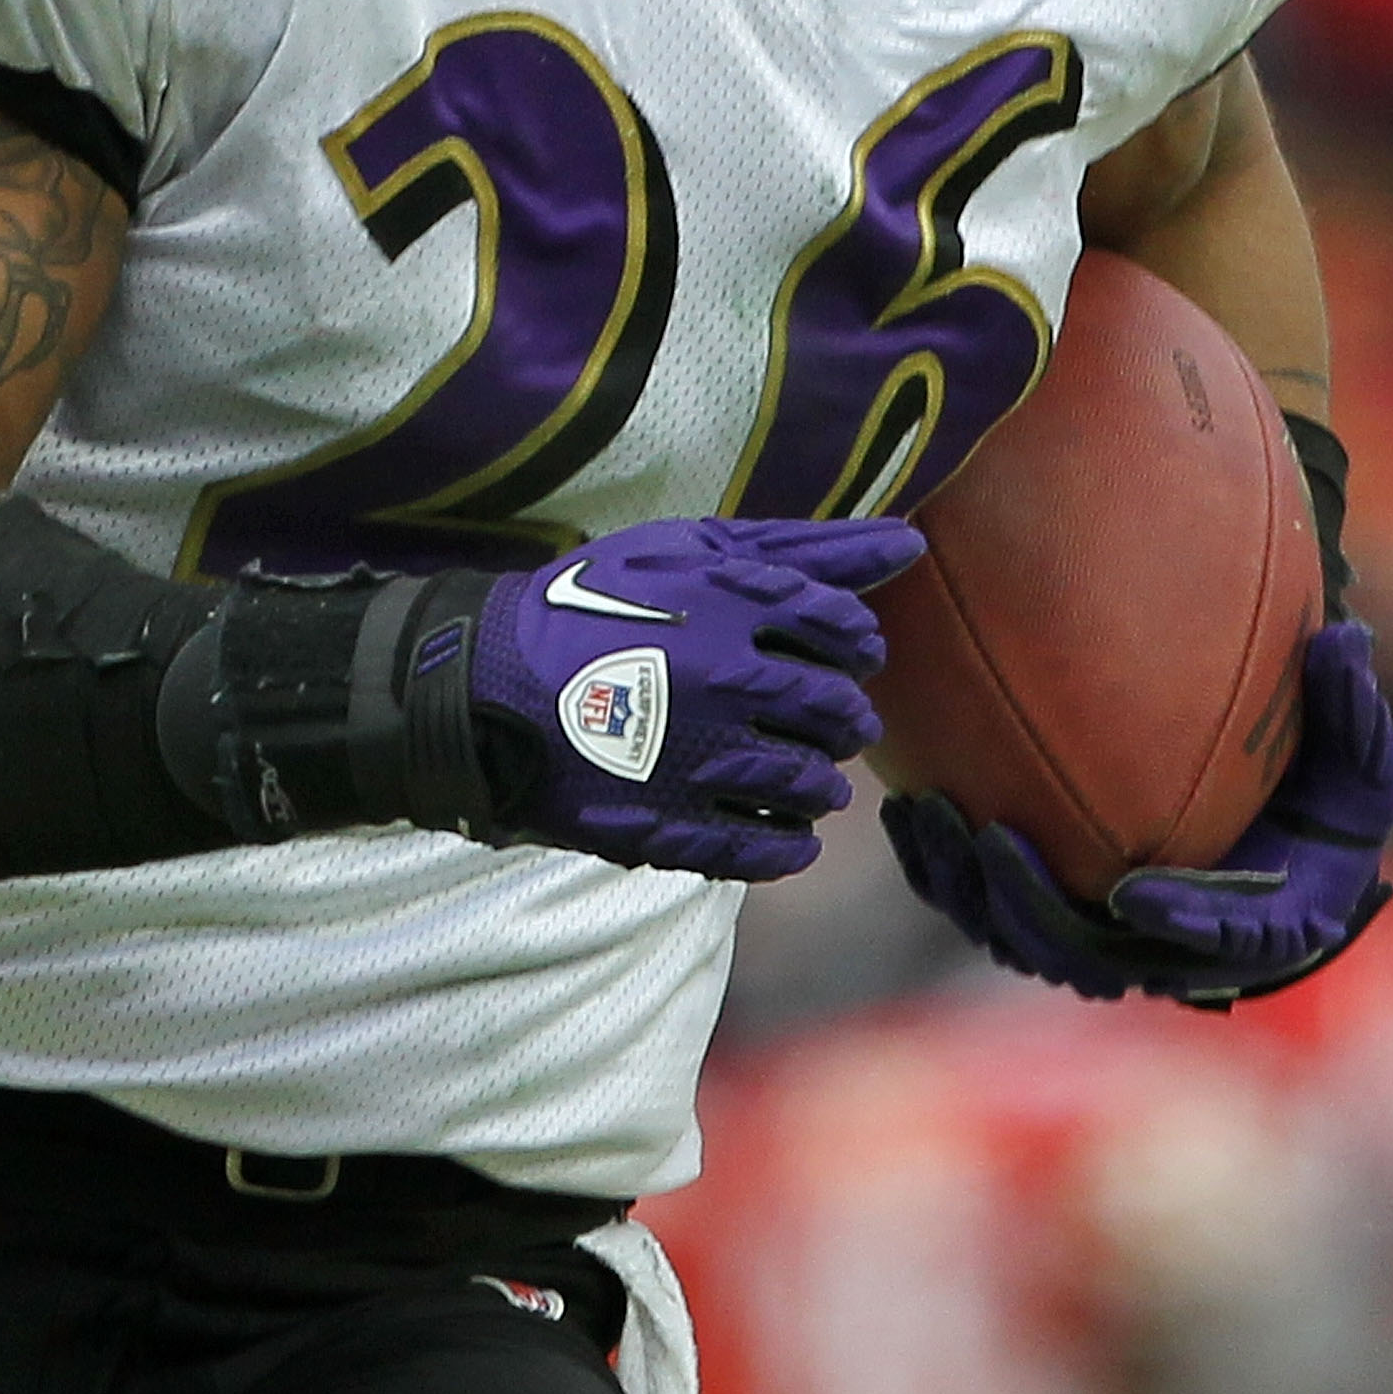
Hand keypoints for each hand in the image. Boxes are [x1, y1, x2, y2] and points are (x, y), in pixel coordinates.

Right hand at [468, 516, 920, 878]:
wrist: (485, 688)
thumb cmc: (594, 605)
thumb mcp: (689, 552)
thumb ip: (803, 549)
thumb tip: (907, 544)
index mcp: (731, 604)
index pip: (845, 631)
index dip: (856, 646)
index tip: (841, 654)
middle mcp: (724, 680)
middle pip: (836, 712)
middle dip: (842, 718)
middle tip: (827, 719)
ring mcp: (699, 758)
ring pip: (810, 785)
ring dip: (820, 784)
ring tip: (805, 777)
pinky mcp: (672, 824)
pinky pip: (765, 849)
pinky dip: (787, 845)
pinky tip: (785, 831)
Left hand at [884, 616, 1392, 1003]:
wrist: (1286, 841)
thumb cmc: (1333, 805)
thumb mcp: (1361, 758)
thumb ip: (1351, 707)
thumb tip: (1346, 637)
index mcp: (1253, 928)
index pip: (1211, 944)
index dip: (1175, 924)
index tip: (1136, 892)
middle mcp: (1166, 949)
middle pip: (1085, 959)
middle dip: (1031, 910)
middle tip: (994, 842)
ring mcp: (1100, 937)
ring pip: (1018, 939)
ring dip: (968, 890)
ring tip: (930, 813)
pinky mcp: (1051, 911)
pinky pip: (982, 904)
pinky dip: (942, 869)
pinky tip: (907, 801)